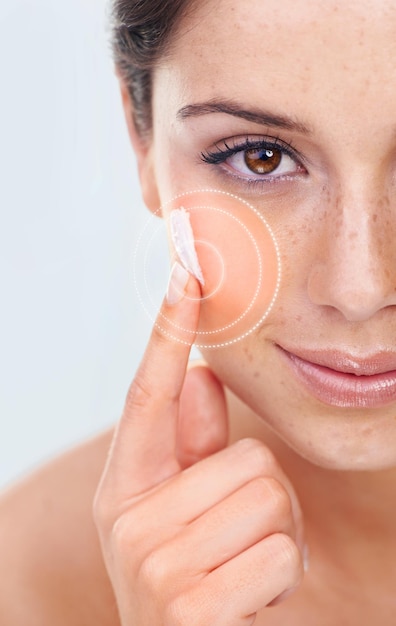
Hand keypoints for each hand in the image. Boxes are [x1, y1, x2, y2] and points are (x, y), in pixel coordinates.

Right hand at [94, 262, 304, 625]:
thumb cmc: (193, 573)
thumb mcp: (184, 509)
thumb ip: (191, 445)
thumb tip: (199, 378)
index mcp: (126, 485)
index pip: (147, 393)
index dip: (169, 330)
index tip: (187, 272)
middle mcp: (127, 519)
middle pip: (250, 457)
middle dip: (265, 497)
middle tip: (239, 537)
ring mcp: (153, 567)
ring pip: (271, 500)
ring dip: (276, 537)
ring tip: (243, 567)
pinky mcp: (190, 610)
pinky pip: (278, 554)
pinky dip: (280, 576)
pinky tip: (250, 602)